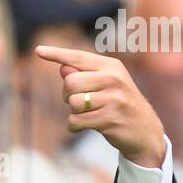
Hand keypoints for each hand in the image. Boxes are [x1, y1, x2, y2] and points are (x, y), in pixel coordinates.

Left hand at [35, 45, 166, 168]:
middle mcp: (112, 78)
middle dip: (67, 96)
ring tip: (87, 114)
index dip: (56, 54)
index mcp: (110, 66)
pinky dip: (74, 126)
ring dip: (73, 113)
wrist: (145, 131)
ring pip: (72, 103)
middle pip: (70, 83)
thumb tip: (62, 69)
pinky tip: (86, 126)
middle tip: (79, 103)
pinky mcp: (109, 119)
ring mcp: (112, 98)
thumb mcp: (107, 85)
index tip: (38, 51)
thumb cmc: (119, 106)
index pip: (77, 57)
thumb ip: (85, 75)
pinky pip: (76, 121)